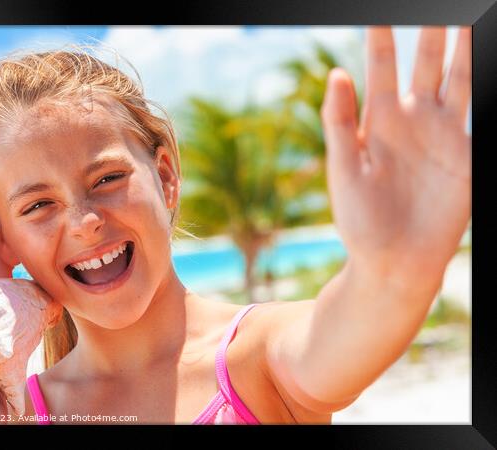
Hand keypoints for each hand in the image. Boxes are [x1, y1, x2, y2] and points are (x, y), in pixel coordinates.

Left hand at [320, 26, 470, 282]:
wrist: (395, 261)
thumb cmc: (360, 220)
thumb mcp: (344, 170)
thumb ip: (340, 123)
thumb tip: (335, 74)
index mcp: (378, 119)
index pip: (382, 63)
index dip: (382, 33)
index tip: (378, 9)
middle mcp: (413, 119)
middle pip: (426, 60)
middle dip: (433, 28)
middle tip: (438, 3)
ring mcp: (444, 133)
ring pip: (459, 76)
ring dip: (464, 46)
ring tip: (468, 17)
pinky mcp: (467, 152)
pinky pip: (481, 109)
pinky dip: (484, 84)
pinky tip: (483, 60)